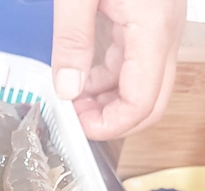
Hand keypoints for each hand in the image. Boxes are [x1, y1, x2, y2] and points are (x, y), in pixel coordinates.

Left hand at [52, 0, 186, 139]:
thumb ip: (72, 39)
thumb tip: (68, 88)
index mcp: (153, 29)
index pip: (141, 104)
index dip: (109, 125)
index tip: (78, 125)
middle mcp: (164, 34)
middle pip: (149, 104)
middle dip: (111, 121)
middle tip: (76, 117)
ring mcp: (159, 30)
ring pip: (142, 87)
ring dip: (107, 102)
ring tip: (72, 97)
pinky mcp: (148, 23)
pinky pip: (134, 67)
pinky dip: (108, 81)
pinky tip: (82, 77)